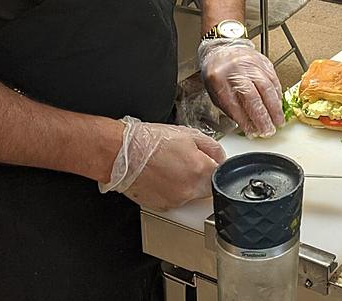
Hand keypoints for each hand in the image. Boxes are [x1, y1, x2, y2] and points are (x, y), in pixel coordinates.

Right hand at [99, 116, 225, 210]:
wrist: (121, 154)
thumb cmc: (149, 142)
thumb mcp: (188, 134)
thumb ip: (211, 147)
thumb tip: (220, 157)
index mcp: (200, 170)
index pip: (220, 175)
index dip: (215, 165)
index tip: (209, 161)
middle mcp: (190, 190)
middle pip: (207, 187)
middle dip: (201, 176)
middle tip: (186, 161)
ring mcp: (176, 201)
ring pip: (190, 194)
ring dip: (185, 183)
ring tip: (169, 167)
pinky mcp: (162, 206)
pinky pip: (175, 199)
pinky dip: (171, 190)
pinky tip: (161, 176)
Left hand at [198, 38, 284, 137]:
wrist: (222, 47)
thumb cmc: (217, 72)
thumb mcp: (214, 91)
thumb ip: (229, 107)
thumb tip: (248, 125)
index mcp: (218, 78)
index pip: (234, 104)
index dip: (245, 120)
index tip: (253, 132)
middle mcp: (236, 70)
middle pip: (252, 96)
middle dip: (262, 116)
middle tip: (268, 130)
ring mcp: (251, 64)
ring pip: (266, 87)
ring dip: (274, 108)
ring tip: (278, 121)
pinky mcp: (263, 61)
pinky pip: (273, 79)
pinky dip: (277, 94)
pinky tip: (279, 105)